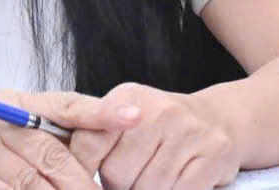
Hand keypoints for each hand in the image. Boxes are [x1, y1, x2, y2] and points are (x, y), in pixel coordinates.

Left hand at [52, 82, 243, 189]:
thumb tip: (58, 174)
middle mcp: (160, 110)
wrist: (220, 119)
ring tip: (156, 177)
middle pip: (117, 175)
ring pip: (148, 189)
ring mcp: (189, 132)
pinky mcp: (213, 154)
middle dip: (121, 186)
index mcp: (129, 98)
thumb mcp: (125, 120)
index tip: (86, 180)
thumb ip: (93, 138)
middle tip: (135, 176)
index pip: (87, 145)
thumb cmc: (161, 128)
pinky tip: (176, 183)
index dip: (82, 173)